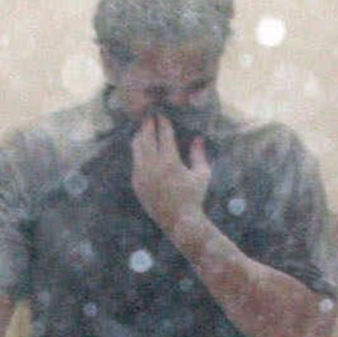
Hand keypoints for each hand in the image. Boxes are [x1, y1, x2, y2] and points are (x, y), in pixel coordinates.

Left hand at [130, 113, 212, 236]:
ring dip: (140, 136)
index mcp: (170, 163)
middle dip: (148, 125)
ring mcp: (142, 176)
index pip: (164, 136)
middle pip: (146, 138)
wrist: (179, 222)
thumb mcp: (202, 175)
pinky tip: (141, 145)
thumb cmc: (195, 197)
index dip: (163, 123)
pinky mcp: (137, 184)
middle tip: (149, 115)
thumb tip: (198, 138)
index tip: (162, 115)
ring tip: (143, 128)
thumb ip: (199, 154)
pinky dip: (138, 151)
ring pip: (137, 148)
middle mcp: (153, 168)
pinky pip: (135, 162)